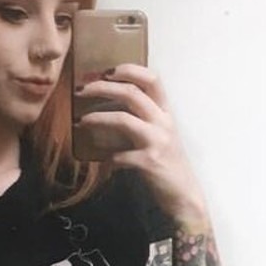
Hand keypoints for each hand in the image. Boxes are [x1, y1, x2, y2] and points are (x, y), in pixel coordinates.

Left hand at [75, 65, 209, 228]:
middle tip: (81, 90)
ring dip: (97, 118)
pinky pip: (119, 155)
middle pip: (131, 93)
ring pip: (123, 119)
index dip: (129, 70)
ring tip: (82, 121)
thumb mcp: (161, 135)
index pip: (152, 79)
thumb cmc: (168, 164)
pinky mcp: (149, 162)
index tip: (107, 71)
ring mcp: (157, 141)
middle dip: (102, 88)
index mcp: (166, 113)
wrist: (184, 195)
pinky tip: (103, 162)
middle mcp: (163, 123)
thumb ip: (144, 118)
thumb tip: (111, 104)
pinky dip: (107, 158)